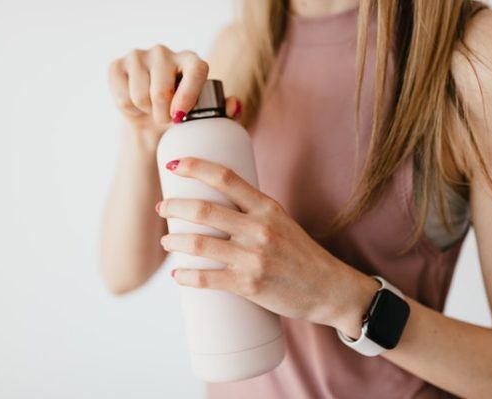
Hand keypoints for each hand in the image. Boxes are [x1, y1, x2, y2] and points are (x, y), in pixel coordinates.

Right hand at [107, 45, 239, 143]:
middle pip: (162, 91)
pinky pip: (122, 97)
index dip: (188, 95)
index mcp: (192, 60)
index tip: (180, 116)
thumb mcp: (206, 114)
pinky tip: (135, 104)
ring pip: (140, 96)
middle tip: (167, 119)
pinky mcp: (117, 65)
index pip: (196, 71)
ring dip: (147, 112)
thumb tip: (234, 106)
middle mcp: (165, 52)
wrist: (150, 118)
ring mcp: (138, 55)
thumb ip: (224, 111)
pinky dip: (130, 109)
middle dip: (163, 115)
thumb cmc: (183, 114)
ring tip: (152, 110)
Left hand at [156, 157, 379, 335]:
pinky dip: (186, 277)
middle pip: (204, 210)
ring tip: (166, 242)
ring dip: (174, 242)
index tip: (174, 164)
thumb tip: (216, 205)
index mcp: (267, 207)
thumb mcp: (282, 222)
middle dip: (174, 207)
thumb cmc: (302, 255)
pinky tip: (178, 275)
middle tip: (163, 208)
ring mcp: (254, 257)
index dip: (196, 167)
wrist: (329, 289)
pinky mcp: (249, 285)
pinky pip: (206, 278)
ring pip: (199, 244)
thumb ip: (253, 211)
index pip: (226, 177)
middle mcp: (260, 228)